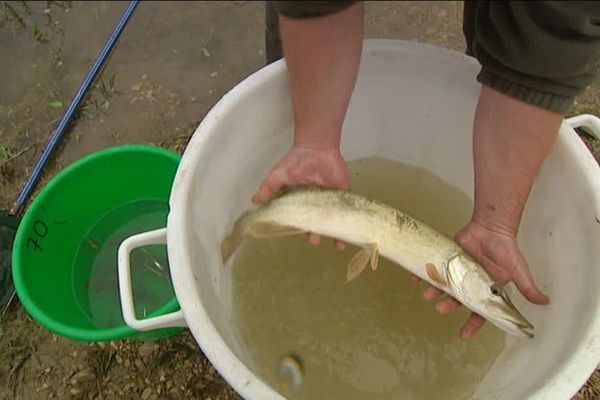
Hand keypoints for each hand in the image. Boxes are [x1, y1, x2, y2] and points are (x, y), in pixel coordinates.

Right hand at [253, 144, 350, 248]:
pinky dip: (350, 220)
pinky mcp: (343, 195)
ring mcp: (331, 202)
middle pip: (318, 226)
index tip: (298, 236)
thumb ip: (268, 189)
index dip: (300, 230)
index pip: (301, 222)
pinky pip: (348, 210)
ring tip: (338, 245)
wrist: (316, 147)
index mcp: (301, 204)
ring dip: (336, 235)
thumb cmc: (296, 161)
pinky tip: (351, 231)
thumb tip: (255, 202)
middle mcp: (316, 206)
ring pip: (334, 222)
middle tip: (314, 240)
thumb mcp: (278, 175)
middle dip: (316, 235)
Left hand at [414, 219, 549, 338]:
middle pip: (457, 300)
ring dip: (434, 291)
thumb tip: (545, 303)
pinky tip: (415, 277)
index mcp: (486, 291)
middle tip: (441, 309)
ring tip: (426, 293)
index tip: (464, 336)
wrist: (491, 227)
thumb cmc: (506, 249)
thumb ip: (527, 287)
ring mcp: (457, 273)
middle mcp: (470, 285)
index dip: (472, 324)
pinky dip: (423, 274)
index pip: (479, 312)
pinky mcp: (447, 260)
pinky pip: (434, 269)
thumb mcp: (519, 269)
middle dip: (449, 306)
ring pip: (444, 287)